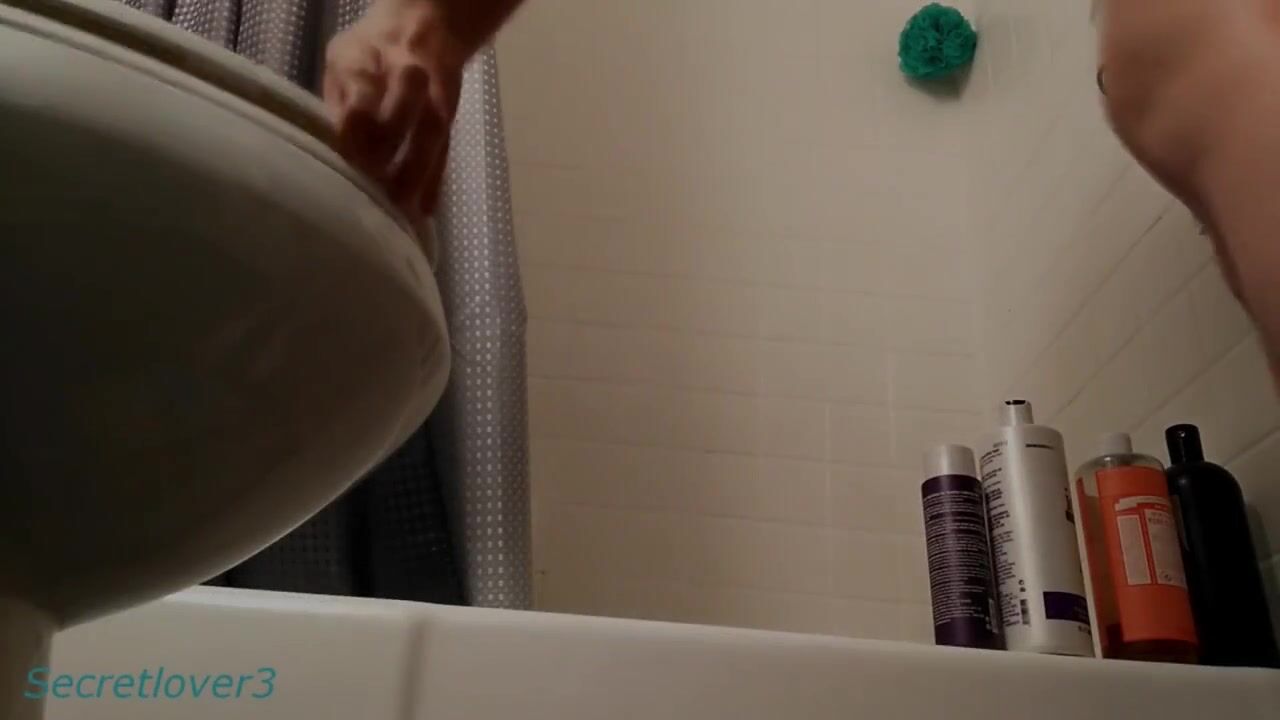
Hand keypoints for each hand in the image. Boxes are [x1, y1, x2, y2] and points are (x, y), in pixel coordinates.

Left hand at [323, 0, 465, 220]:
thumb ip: (337, 103)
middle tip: (373, 190)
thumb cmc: (368, 56)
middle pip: (404, 110)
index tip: (347, 166)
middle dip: (389, 152)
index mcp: (365, 58)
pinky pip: (445, 149)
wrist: (425, 29)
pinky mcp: (450, 116)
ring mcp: (435, 93)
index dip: (355, 134)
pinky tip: (422, 210)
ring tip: (399, 211)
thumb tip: (331, 153)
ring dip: (416, 174)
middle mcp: (406, 71)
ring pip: (431, 132)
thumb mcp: (341, 63)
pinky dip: (433, 182)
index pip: (361, 98)